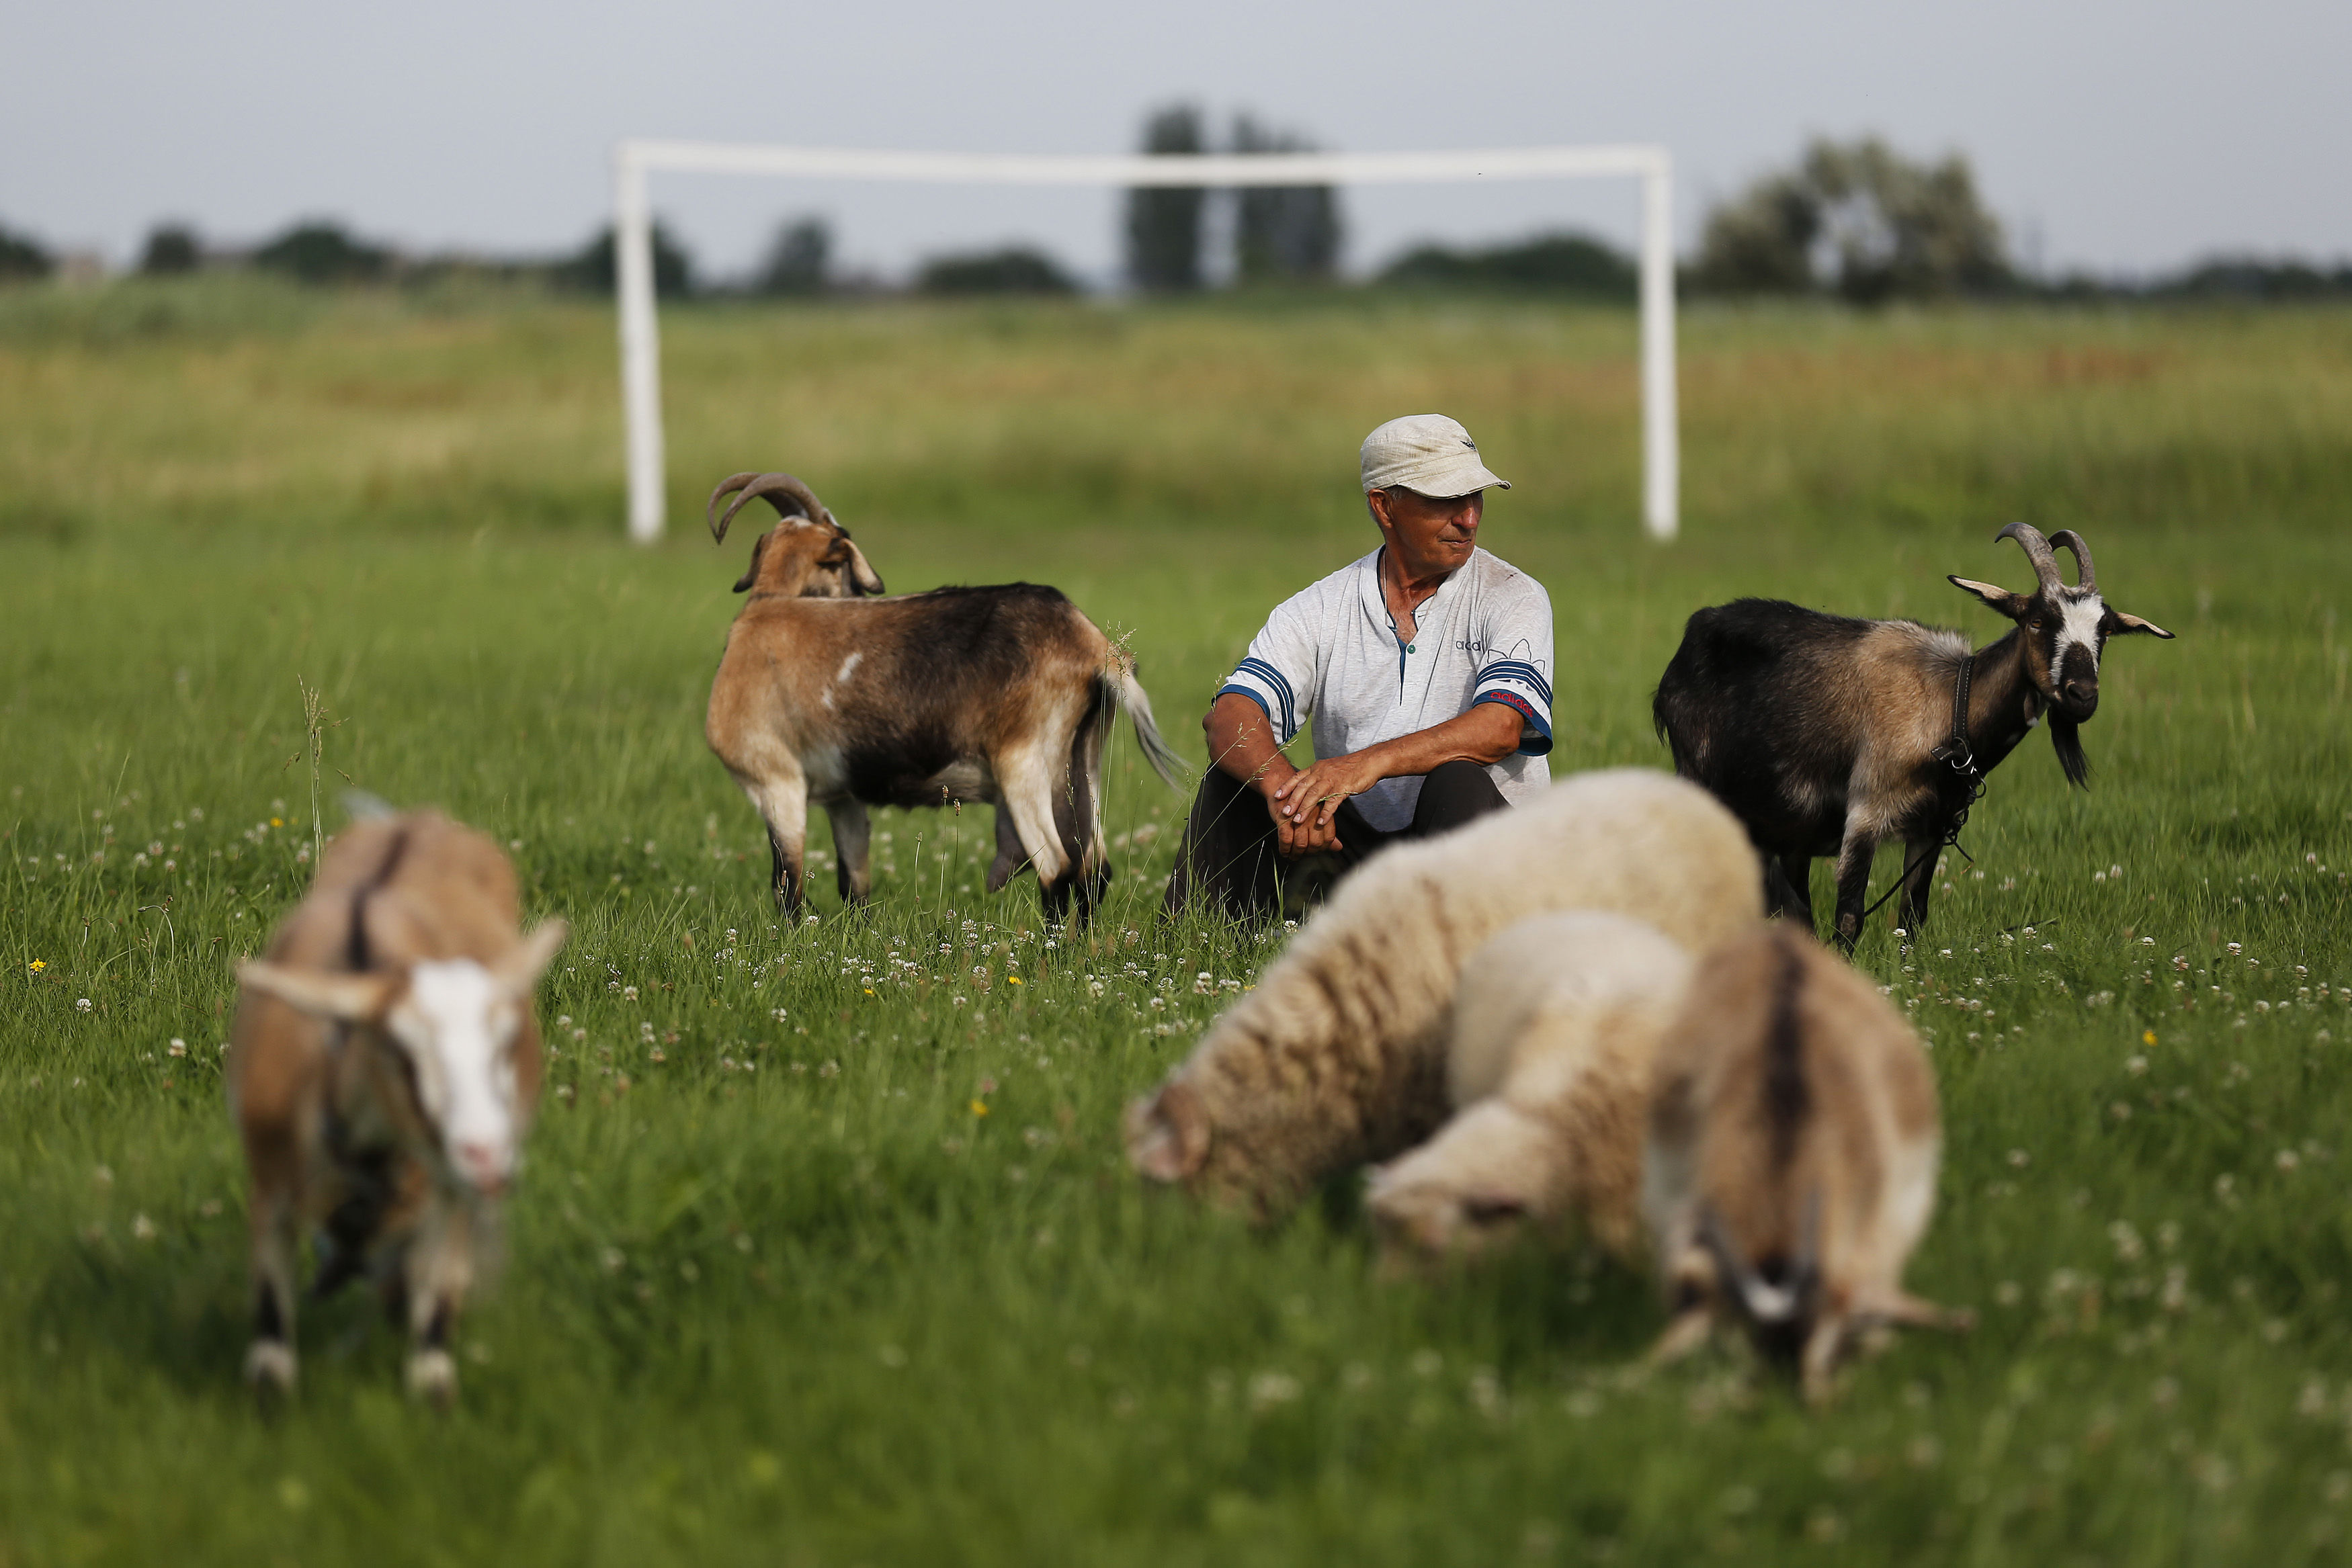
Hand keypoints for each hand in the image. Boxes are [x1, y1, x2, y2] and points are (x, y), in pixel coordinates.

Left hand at [1269, 752, 1383, 855]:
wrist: (1368, 762)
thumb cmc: (1348, 767)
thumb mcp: (1328, 769)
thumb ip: (1316, 778)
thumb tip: (1304, 788)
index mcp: (1316, 768)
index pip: (1297, 777)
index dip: (1286, 787)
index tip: (1276, 796)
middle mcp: (1322, 773)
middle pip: (1303, 787)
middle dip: (1292, 801)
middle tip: (1284, 813)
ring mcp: (1332, 780)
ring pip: (1315, 795)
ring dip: (1305, 809)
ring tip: (1297, 821)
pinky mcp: (1344, 788)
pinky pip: (1333, 802)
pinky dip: (1326, 813)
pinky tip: (1320, 822)